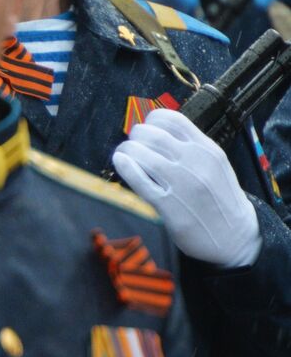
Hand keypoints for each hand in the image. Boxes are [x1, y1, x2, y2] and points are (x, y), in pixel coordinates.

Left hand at [112, 109, 261, 268]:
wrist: (235, 236)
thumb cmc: (219, 198)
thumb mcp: (215, 165)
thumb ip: (191, 148)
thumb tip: (157, 131)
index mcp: (208, 150)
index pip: (173, 120)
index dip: (153, 120)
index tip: (147, 127)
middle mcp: (195, 163)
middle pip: (153, 134)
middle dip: (136, 135)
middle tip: (134, 143)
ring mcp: (181, 184)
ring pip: (143, 153)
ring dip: (127, 150)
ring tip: (125, 155)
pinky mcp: (169, 205)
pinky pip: (139, 180)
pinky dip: (125, 167)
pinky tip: (121, 162)